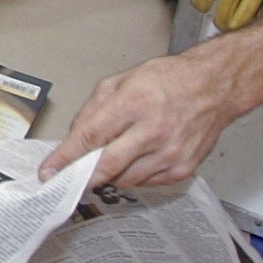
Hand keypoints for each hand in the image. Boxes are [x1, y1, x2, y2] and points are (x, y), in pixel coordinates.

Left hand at [39, 51, 241, 188]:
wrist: (213, 88)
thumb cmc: (169, 80)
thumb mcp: (121, 81)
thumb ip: (93, 109)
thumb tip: (74, 137)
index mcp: (134, 103)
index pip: (90, 137)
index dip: (65, 157)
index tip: (49, 171)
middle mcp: (153, 131)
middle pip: (106, 166)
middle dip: (82, 177)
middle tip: (67, 180)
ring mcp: (170, 153)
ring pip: (125, 179)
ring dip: (109, 175)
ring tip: (109, 158)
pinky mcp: (182, 168)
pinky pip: (146, 183)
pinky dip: (133, 175)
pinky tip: (135, 158)